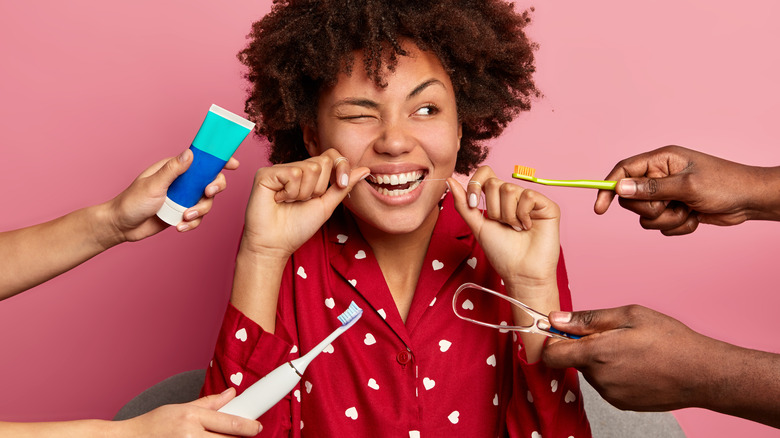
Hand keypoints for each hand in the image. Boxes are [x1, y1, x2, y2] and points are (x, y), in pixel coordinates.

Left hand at [107, 149, 238, 242]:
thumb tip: (190, 153)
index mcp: (174, 169)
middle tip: (208, 192)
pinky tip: (179, 226)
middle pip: (210, 181)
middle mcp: (182, 182)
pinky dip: (192, 223)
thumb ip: (173, 170)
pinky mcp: (181, 214)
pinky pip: (197, 218)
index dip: (218, 160)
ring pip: (206, 202)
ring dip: (200, 210)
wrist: (121, 227)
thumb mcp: (153, 184)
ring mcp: (183, 198)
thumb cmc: (131, 202)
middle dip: (214, 188)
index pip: (200, 160)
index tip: (232, 164)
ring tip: (185, 217)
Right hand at [120, 387, 261, 436]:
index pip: (230, 423)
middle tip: (241, 435)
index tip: (258, 427)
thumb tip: (232, 393)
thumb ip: (209, 403)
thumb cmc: (153, 424)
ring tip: (215, 437)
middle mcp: (190, 435)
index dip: (249, 426)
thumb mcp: (181, 408)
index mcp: (191, 417)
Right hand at [240, 150, 368, 258]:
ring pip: (309, 168)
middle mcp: (294, 168)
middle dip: (319, 187)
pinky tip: (279, 200)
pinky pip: (292, 173)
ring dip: (304, 193)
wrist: (276, 244)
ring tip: (290, 202)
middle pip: (322, 162)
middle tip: (303, 201)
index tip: (341, 183)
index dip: (340, 166)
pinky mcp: (265, 173)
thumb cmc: (297, 227)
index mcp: (308, 174)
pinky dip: (290, 192)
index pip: (331, 156)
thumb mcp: (327, 206)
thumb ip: (343, 187)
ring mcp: (279, 169)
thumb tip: (365, 169)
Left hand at [448, 166, 560, 299]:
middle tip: (503, 226)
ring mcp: (531, 199)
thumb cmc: (501, 252)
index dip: (476, 184)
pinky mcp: (547, 205)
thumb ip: (463, 204)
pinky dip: (523, 214)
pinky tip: (528, 227)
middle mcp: (515, 196)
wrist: (520, 272)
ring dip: (507, 215)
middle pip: (494, 183)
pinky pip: (528, 195)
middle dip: (492, 209)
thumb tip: (450, 180)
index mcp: (498, 199)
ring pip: (509, 189)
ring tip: (516, 229)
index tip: (474, 204)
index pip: (485, 174)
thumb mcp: (477, 226)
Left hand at [542, 305, 718, 410]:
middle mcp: (599, 379)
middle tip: (614, 335)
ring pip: (591, 372)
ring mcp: (611, 395)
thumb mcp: (628, 315)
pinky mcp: (622, 404)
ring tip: (631, 350)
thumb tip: (555, 318)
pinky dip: (614, 374)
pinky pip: (606, 384)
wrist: (703, 374)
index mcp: (596, 354)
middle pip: (574, 361)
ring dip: (601, 360)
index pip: (551, 355)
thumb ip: (587, 319)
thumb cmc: (670, 340)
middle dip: (585, 346)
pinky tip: (637, 365)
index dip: (552, 341)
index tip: (562, 331)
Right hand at [594, 145, 771, 235]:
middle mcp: (660, 176)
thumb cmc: (724, 185)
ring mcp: (667, 194)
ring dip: (667, 220)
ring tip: (688, 211)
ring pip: (645, 217)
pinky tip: (695, 218)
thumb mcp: (686, 186)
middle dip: (650, 209)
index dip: (608, 187)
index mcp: (661, 161)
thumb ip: (651, 188)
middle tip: (671, 205)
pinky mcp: (674, 210)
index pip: (623, 171)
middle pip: (631, 199)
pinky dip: (677, 226)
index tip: (600, 208)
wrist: (750, 201)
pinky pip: (660, 226)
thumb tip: (620, 188)